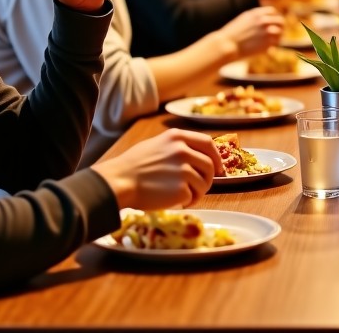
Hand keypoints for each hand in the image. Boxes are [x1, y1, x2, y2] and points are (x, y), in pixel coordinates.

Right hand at [91, 129, 222, 210]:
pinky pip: (193, 197)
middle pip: (210, 165)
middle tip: (200, 188)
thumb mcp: (158, 144)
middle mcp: (183, 151)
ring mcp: (183, 170)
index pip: (208, 143)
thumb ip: (178, 146)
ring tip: (185, 197)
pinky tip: (177, 202)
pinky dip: (188, 202)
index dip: (216, 157)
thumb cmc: (134, 165)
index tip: (219, 167)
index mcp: (178, 137)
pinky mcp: (181, 189)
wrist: (120, 181)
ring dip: (198, 193)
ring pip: (204, 183)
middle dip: (209, 178)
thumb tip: (198, 155)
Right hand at [216, 6, 284, 56]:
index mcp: (257, 13)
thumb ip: (255, 16)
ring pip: (280, 32)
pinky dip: (273, 46)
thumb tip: (265, 17)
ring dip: (278, 36)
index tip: (273, 23)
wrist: (227, 45)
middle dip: (280, 26)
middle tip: (278, 32)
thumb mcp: (244, 19)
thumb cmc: (232, 33)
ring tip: (273, 41)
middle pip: (280, 21)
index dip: (274, 17)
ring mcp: (266, 32)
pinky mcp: (266, 44)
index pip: (273, 11)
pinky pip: (275, 44)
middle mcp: (263, 21)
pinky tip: (267, 48)